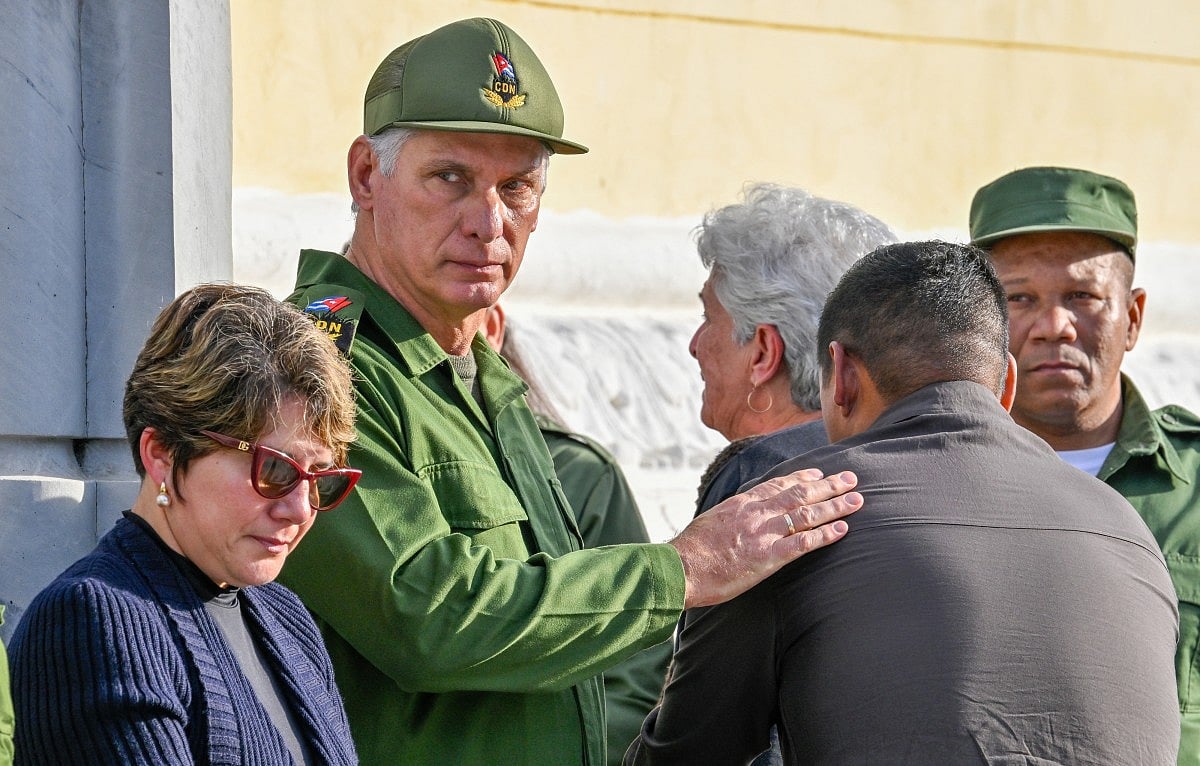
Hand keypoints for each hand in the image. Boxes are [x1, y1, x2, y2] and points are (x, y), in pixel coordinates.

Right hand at [669, 469, 860, 607]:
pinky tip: (842, 529)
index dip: (802, 477)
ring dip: (835, 506)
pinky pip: (804, 543)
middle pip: (800, 494)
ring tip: (857, 500)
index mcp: (742, 503)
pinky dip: (825, 534)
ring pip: (807, 514)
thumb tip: (739, 514)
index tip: (819, 473)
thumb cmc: (691, 549)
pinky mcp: (768, 557)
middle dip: (828, 486)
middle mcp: (757, 513)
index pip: (778, 484)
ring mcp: (764, 533)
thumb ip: (731, 515)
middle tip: (851, 479)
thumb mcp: (711, 521)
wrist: (681, 567)